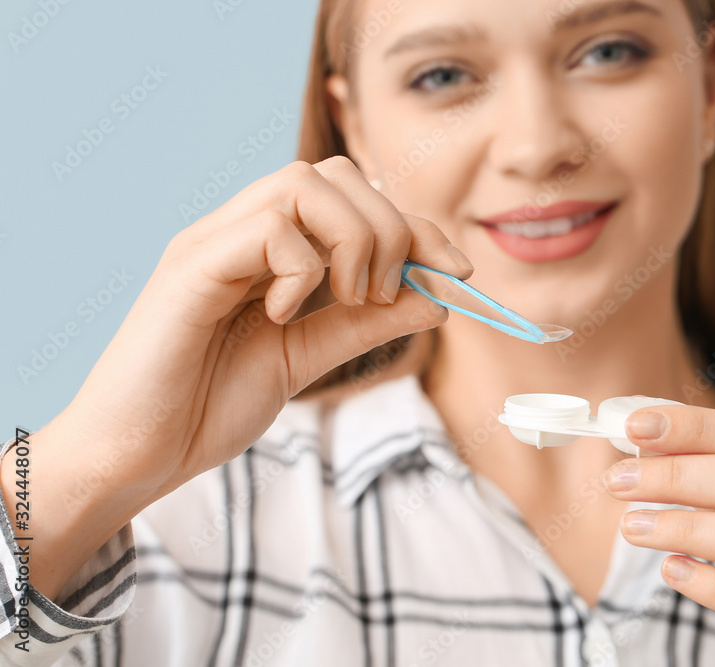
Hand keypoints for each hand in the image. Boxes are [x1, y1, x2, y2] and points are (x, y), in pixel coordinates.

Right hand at [21, 157, 471, 560]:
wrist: (136, 457)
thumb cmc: (208, 406)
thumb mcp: (307, 357)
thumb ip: (366, 324)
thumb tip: (438, 296)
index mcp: (268, 249)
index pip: (355, 199)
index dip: (417, 227)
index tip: (459, 271)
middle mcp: (239, 230)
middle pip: (335, 173)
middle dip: (389, 229)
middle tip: (380, 296)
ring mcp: (212, 242)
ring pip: (304, 183)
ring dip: (352, 241)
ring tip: (346, 299)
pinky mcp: (189, 268)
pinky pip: (269, 231)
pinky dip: (300, 270)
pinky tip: (284, 315)